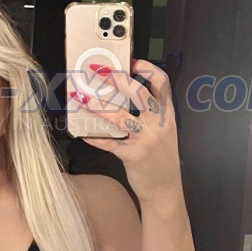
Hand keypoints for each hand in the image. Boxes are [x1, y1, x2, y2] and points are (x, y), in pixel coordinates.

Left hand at [73, 58, 181, 204]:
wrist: (165, 189)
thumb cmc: (161, 158)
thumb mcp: (164, 131)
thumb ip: (151, 113)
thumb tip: (125, 93)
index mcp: (167, 115)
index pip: (162, 83)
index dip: (147, 69)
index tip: (132, 61)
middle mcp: (159, 124)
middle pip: (139, 94)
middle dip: (118, 80)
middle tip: (100, 73)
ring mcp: (146, 139)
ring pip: (120, 117)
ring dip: (99, 107)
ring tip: (84, 99)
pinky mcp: (132, 155)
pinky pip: (109, 143)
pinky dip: (95, 138)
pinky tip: (84, 134)